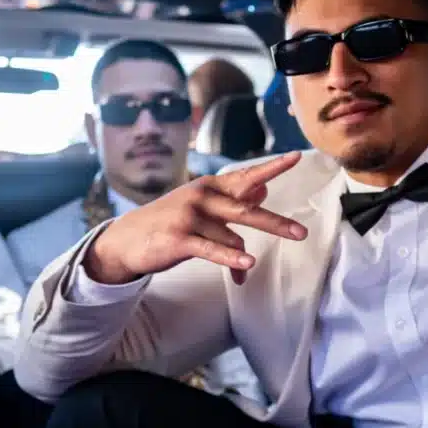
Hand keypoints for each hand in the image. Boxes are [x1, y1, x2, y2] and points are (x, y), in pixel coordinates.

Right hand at [85, 152, 307, 285]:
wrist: (126, 239)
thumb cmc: (170, 222)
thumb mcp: (202, 204)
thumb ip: (232, 197)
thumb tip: (263, 187)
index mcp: (210, 186)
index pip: (247, 176)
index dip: (272, 168)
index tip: (296, 157)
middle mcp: (202, 197)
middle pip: (247, 210)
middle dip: (276, 223)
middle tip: (301, 233)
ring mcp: (190, 216)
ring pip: (233, 238)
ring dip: (241, 260)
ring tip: (244, 270)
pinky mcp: (180, 238)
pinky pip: (214, 250)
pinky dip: (232, 259)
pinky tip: (248, 265)